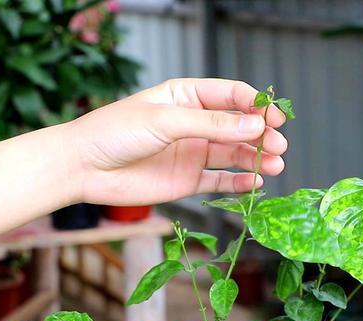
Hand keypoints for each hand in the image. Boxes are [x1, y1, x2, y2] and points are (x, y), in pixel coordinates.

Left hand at [68, 78, 288, 205]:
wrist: (83, 167)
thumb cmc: (114, 132)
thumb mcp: (165, 121)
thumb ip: (211, 125)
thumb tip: (254, 126)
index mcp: (187, 96)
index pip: (232, 96)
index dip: (256, 105)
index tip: (273, 118)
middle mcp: (194, 123)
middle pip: (239, 126)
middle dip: (262, 134)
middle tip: (279, 145)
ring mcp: (192, 152)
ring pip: (234, 153)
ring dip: (257, 158)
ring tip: (276, 165)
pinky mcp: (187, 180)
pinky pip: (221, 180)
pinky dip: (240, 182)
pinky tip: (257, 182)